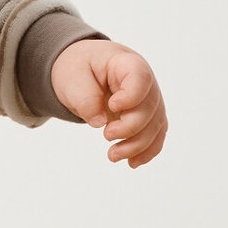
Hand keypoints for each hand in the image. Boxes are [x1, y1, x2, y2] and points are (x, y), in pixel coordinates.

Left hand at [50, 40, 166, 167]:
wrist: (84, 70)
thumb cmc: (80, 68)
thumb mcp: (72, 77)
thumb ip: (85, 97)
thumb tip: (99, 122)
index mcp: (127, 64)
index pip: (141, 79)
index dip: (131, 97)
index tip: (112, 106)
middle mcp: (145, 82)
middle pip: (150, 108)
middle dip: (130, 128)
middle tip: (106, 135)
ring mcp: (149, 101)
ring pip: (155, 126)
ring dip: (137, 146)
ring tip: (113, 155)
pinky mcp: (147, 117)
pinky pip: (155, 136)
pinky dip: (147, 151)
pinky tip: (132, 163)